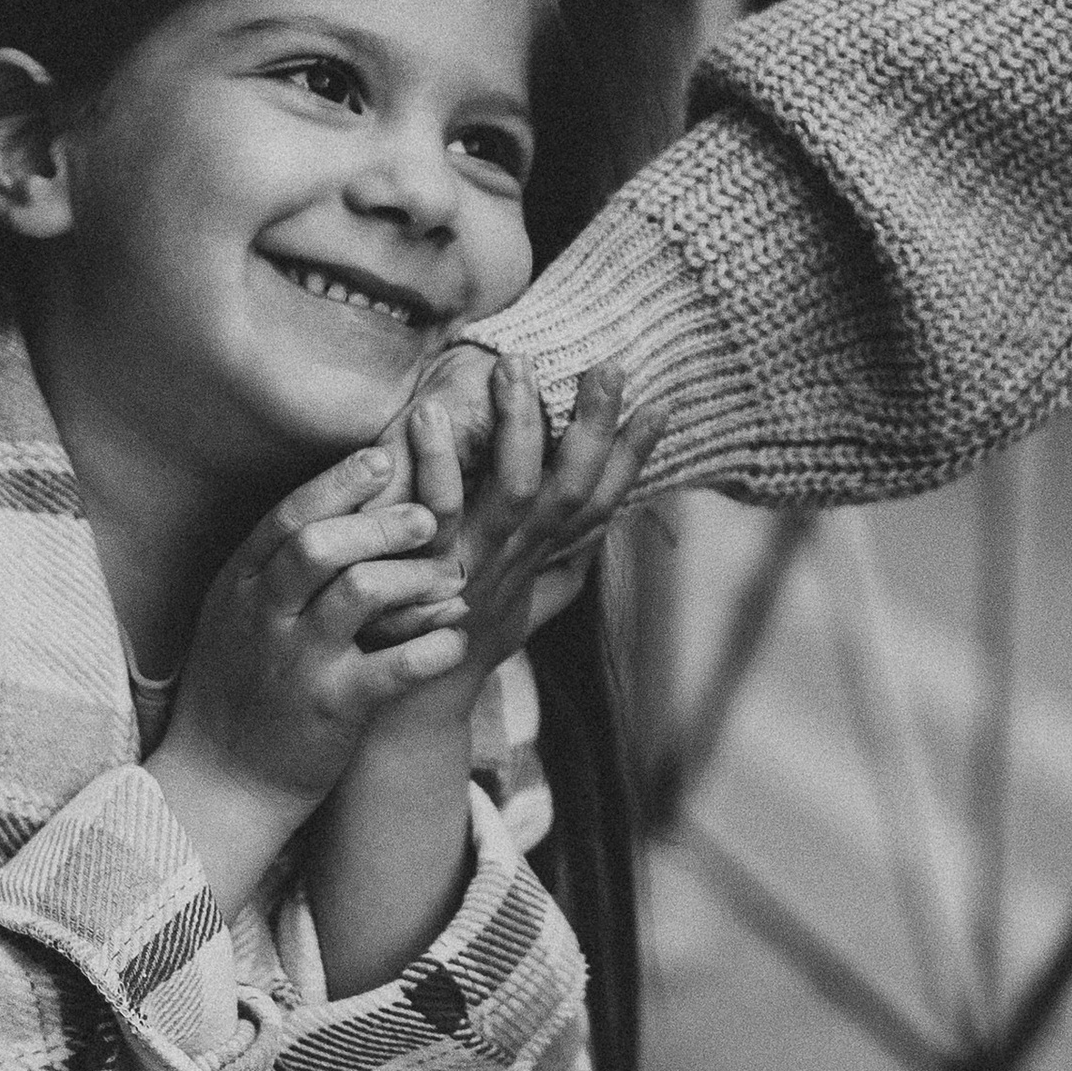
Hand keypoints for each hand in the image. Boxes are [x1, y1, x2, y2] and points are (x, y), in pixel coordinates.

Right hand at [145, 450, 470, 912]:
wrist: (219, 785)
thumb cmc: (237, 689)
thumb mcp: (234, 615)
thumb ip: (274, 564)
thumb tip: (332, 506)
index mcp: (241, 584)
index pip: (289, 515)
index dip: (340, 482)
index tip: (384, 459)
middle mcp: (265, 616)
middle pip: (322, 544)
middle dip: (383, 523)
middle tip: (428, 518)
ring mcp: (297, 662)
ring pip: (360, 593)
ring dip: (414, 576)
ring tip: (449, 576)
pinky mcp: (332, 709)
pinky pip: (392, 668)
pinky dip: (431, 647)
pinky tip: (454, 637)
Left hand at [397, 355, 657, 688]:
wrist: (410, 705)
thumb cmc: (462, 645)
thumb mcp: (524, 611)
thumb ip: (562, 574)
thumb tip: (600, 540)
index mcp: (540, 561)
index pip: (602, 504)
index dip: (634, 458)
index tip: (661, 405)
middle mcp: (518, 561)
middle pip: (573, 490)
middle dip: (596, 427)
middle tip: (608, 366)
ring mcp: (474, 566)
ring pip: (516, 491)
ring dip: (521, 426)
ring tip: (517, 365)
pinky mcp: (425, 572)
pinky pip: (436, 510)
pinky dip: (435, 460)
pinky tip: (429, 412)